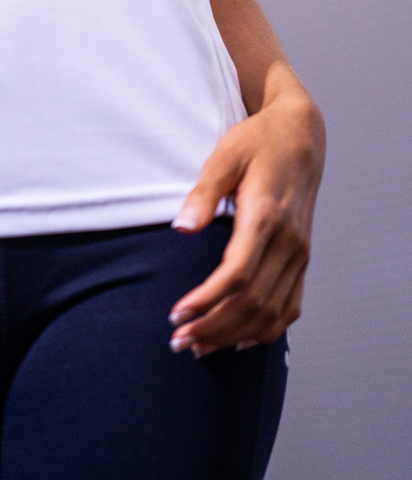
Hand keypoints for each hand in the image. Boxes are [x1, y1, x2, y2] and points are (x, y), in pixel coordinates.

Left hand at [167, 68, 324, 357]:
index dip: (207, 301)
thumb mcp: (225, 155)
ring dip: (235, 334)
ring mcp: (300, 252)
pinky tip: (240, 339)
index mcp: (266, 216)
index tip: (177, 314)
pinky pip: (291, 305)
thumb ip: (204, 193)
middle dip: (214, 327)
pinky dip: (267, 330)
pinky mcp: (303, 257)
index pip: (237, 275)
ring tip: (200, 346)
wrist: (301, 135)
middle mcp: (289, 242)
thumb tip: (181, 227)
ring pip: (272, 312)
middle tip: (179, 341)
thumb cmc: (258, 141)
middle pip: (253, 302)